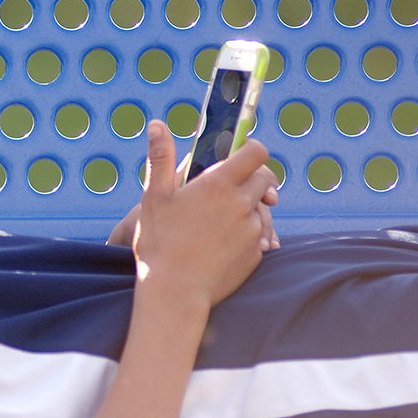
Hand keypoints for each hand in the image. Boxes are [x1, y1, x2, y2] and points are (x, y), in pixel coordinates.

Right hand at [108, 128, 278, 251]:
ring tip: (215, 224)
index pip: (256, 152)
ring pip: (259, 209)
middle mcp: (241, 204)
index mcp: (218, 184)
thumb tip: (157, 125)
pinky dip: (244, 236)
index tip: (239, 156)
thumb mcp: (153, 197)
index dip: (251, 150)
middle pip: (263, 179)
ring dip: (244, 210)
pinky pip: (257, 236)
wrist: (174, 292)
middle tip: (224, 191)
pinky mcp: (255, 253)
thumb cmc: (159, 243)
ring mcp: (251, 230)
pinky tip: (219, 245)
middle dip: (249, 180)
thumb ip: (161, 158)